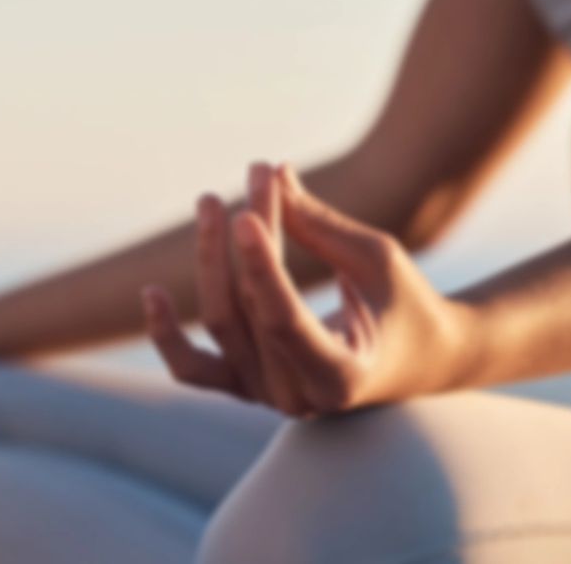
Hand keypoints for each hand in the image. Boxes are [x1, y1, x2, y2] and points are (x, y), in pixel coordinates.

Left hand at [142, 164, 477, 415]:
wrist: (419, 358)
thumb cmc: (406, 304)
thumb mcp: (376, 259)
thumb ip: (319, 225)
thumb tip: (272, 174)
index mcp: (341, 377)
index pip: (284, 322)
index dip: (260, 265)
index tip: (245, 208)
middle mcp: (298, 399)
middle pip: (250, 309)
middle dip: (248, 236)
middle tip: (255, 171)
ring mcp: (265, 398)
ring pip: (220, 323)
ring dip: (210, 257)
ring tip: (211, 200)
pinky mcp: (244, 387)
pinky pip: (192, 367)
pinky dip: (166, 334)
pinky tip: (151, 292)